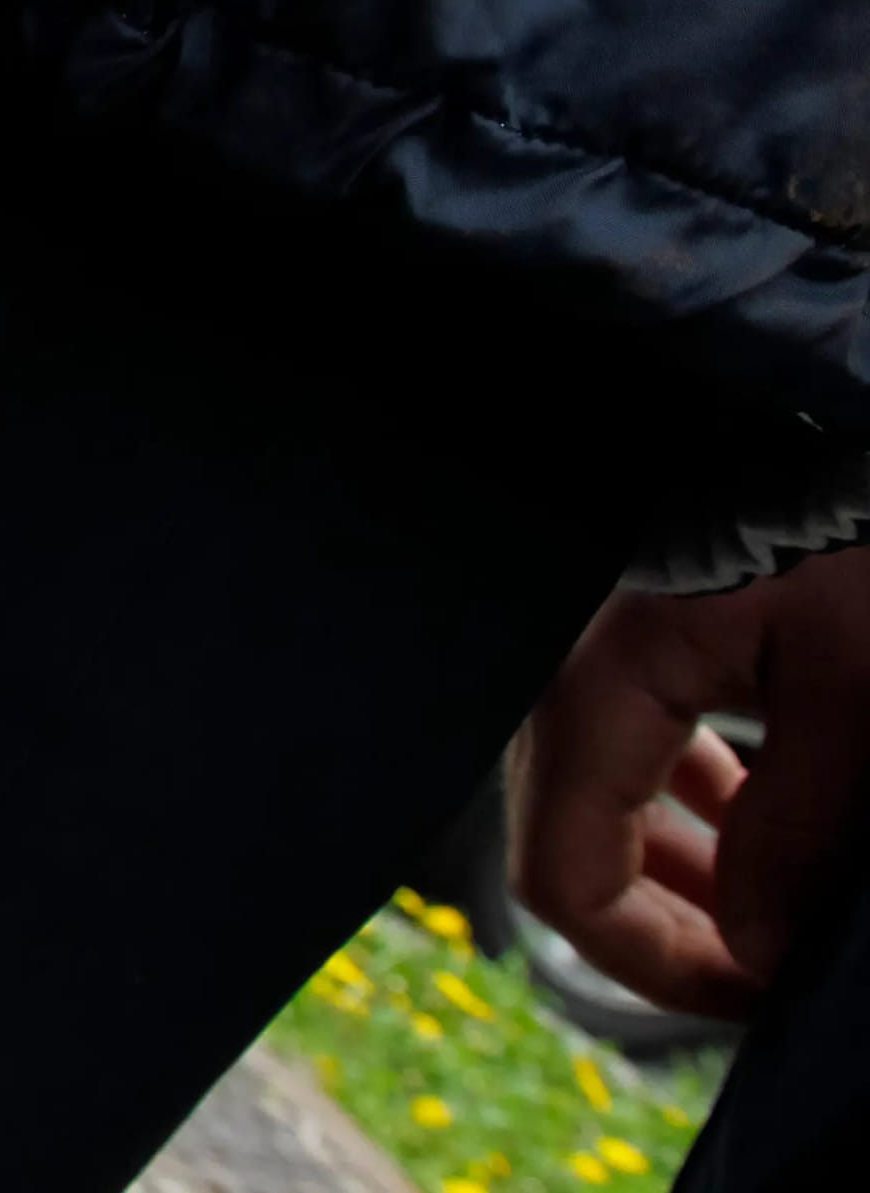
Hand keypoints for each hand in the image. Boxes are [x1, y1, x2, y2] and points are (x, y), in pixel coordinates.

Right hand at [511, 545, 869, 1018]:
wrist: (841, 403)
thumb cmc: (854, 527)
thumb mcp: (862, 688)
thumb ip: (799, 831)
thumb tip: (756, 946)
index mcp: (593, 681)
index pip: (562, 878)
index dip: (656, 966)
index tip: (763, 999)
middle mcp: (564, 665)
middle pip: (568, 841)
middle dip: (669, 926)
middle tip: (773, 973)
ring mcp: (591, 637)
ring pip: (598, 791)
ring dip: (678, 866)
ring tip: (770, 911)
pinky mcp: (634, 615)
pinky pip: (631, 732)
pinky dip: (688, 795)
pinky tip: (756, 811)